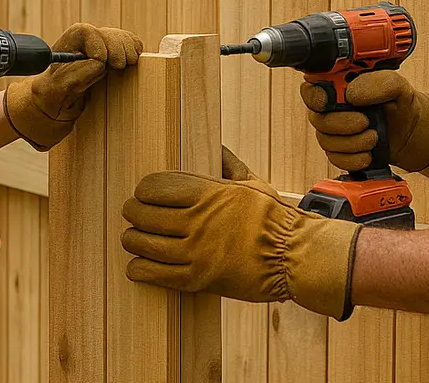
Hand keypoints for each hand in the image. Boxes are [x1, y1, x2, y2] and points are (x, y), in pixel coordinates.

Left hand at [4, 23, 141, 148]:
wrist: (56, 105)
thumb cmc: (52, 99)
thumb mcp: (56, 92)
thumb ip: (73, 77)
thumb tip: (97, 63)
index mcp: (64, 49)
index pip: (83, 32)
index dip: (97, 43)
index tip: (103, 60)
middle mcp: (81, 45)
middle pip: (105, 32)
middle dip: (116, 47)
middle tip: (119, 65)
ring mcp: (97, 47)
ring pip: (118, 36)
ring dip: (127, 49)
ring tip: (125, 64)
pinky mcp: (111, 53)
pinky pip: (128, 42)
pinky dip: (134, 49)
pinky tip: (131, 60)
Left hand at [119, 146, 358, 320]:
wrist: (296, 256)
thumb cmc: (277, 218)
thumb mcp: (254, 183)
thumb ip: (230, 166)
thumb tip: (217, 149)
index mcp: (209, 193)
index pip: (157, 187)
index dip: (144, 190)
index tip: (143, 194)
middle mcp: (199, 222)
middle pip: (145, 215)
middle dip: (133, 214)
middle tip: (133, 215)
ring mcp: (197, 252)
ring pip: (145, 244)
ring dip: (133, 240)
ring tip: (133, 239)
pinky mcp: (198, 279)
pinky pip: (155, 274)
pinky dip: (140, 269)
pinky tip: (137, 265)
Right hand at [301, 70, 428, 173]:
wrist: (412, 132)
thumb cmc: (401, 104)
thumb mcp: (396, 85)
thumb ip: (377, 82)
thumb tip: (352, 94)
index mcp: (339, 86)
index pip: (312, 88)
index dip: (315, 96)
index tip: (331, 102)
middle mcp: (332, 108)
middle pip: (317, 118)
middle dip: (341, 124)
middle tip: (365, 122)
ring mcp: (334, 131)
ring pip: (326, 141)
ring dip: (352, 143)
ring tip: (374, 137)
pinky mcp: (340, 151)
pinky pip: (335, 158)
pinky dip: (353, 159)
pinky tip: (368, 153)